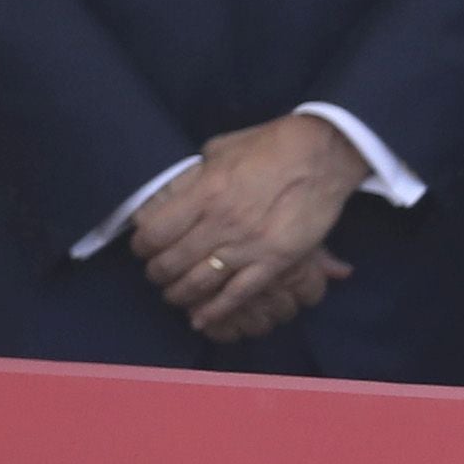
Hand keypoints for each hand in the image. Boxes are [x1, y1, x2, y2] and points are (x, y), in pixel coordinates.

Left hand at [132, 117, 365, 341]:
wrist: (323, 153)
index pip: (153, 234)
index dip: (141, 246)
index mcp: (204, 193)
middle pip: (170, 263)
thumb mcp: (220, 150)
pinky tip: (200, 319)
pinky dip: (215, 311)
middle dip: (156, 273)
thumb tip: (174, 193)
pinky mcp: (275, 261)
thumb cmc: (271, 145)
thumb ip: (195, 177)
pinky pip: (237, 295)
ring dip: (179, 294)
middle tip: (156, 273)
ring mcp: (248, 246)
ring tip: (174, 293)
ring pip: (198, 284)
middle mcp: (221, 223)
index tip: (142, 248)